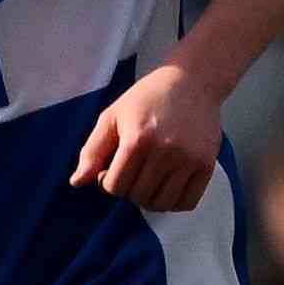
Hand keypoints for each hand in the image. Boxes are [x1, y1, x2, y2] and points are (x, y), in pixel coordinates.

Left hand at [72, 61, 223, 208]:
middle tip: (132, 171)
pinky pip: (187, 202)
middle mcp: (165, 151)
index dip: (107, 181)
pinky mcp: (206, 164)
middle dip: (129, 188)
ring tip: (148, 179)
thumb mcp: (112, 116)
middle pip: (138, 196)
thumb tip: (77, 183)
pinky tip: (168, 186)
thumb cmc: (148, 97)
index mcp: (138, 139)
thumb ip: (92, 151)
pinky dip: (174, 202)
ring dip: (150, 198)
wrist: (192, 81)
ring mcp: (188, 160)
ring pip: (161, 204)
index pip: (115, 186)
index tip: (112, 168)